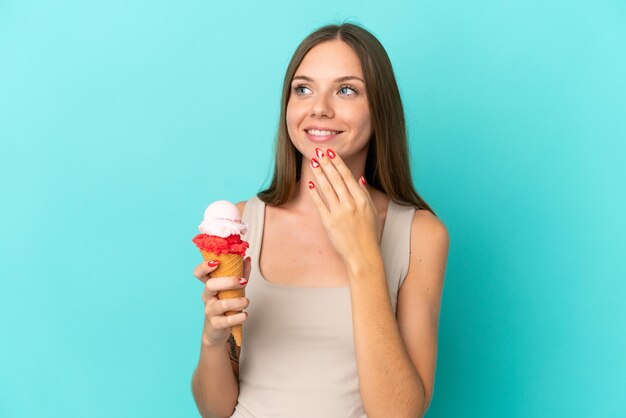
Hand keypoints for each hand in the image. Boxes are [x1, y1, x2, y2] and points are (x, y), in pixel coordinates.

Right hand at [192, 257, 250, 346]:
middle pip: (210, 285)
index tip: (217, 262)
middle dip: (228, 282)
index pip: (199, 273)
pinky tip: (244, 315)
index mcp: (210, 285)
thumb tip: (247, 259)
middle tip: (243, 282)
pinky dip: (238, 317)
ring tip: (246, 302)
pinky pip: (226, 320)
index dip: (204, 266)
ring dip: (237, 302)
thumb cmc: (226, 303)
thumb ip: (241, 273)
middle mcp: (207, 296)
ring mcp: (210, 310)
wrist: (218, 328)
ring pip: (221, 304)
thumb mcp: (233, 288)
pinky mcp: (216, 324)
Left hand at [307, 147, 379, 265]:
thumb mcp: (371, 211)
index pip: (347, 177)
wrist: (363, 255)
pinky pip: (320, 204)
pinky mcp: (329, 222)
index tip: (331, 153)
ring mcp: (339, 213)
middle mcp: (350, 204)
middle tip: (318, 152)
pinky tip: (310, 183)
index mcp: (362, 200)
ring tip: (313, 163)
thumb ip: (364, 194)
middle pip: (336, 179)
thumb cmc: (368, 234)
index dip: (338, 164)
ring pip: (327, 188)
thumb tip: (359, 178)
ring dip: (319, 174)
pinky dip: (315, 193)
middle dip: (326, 164)